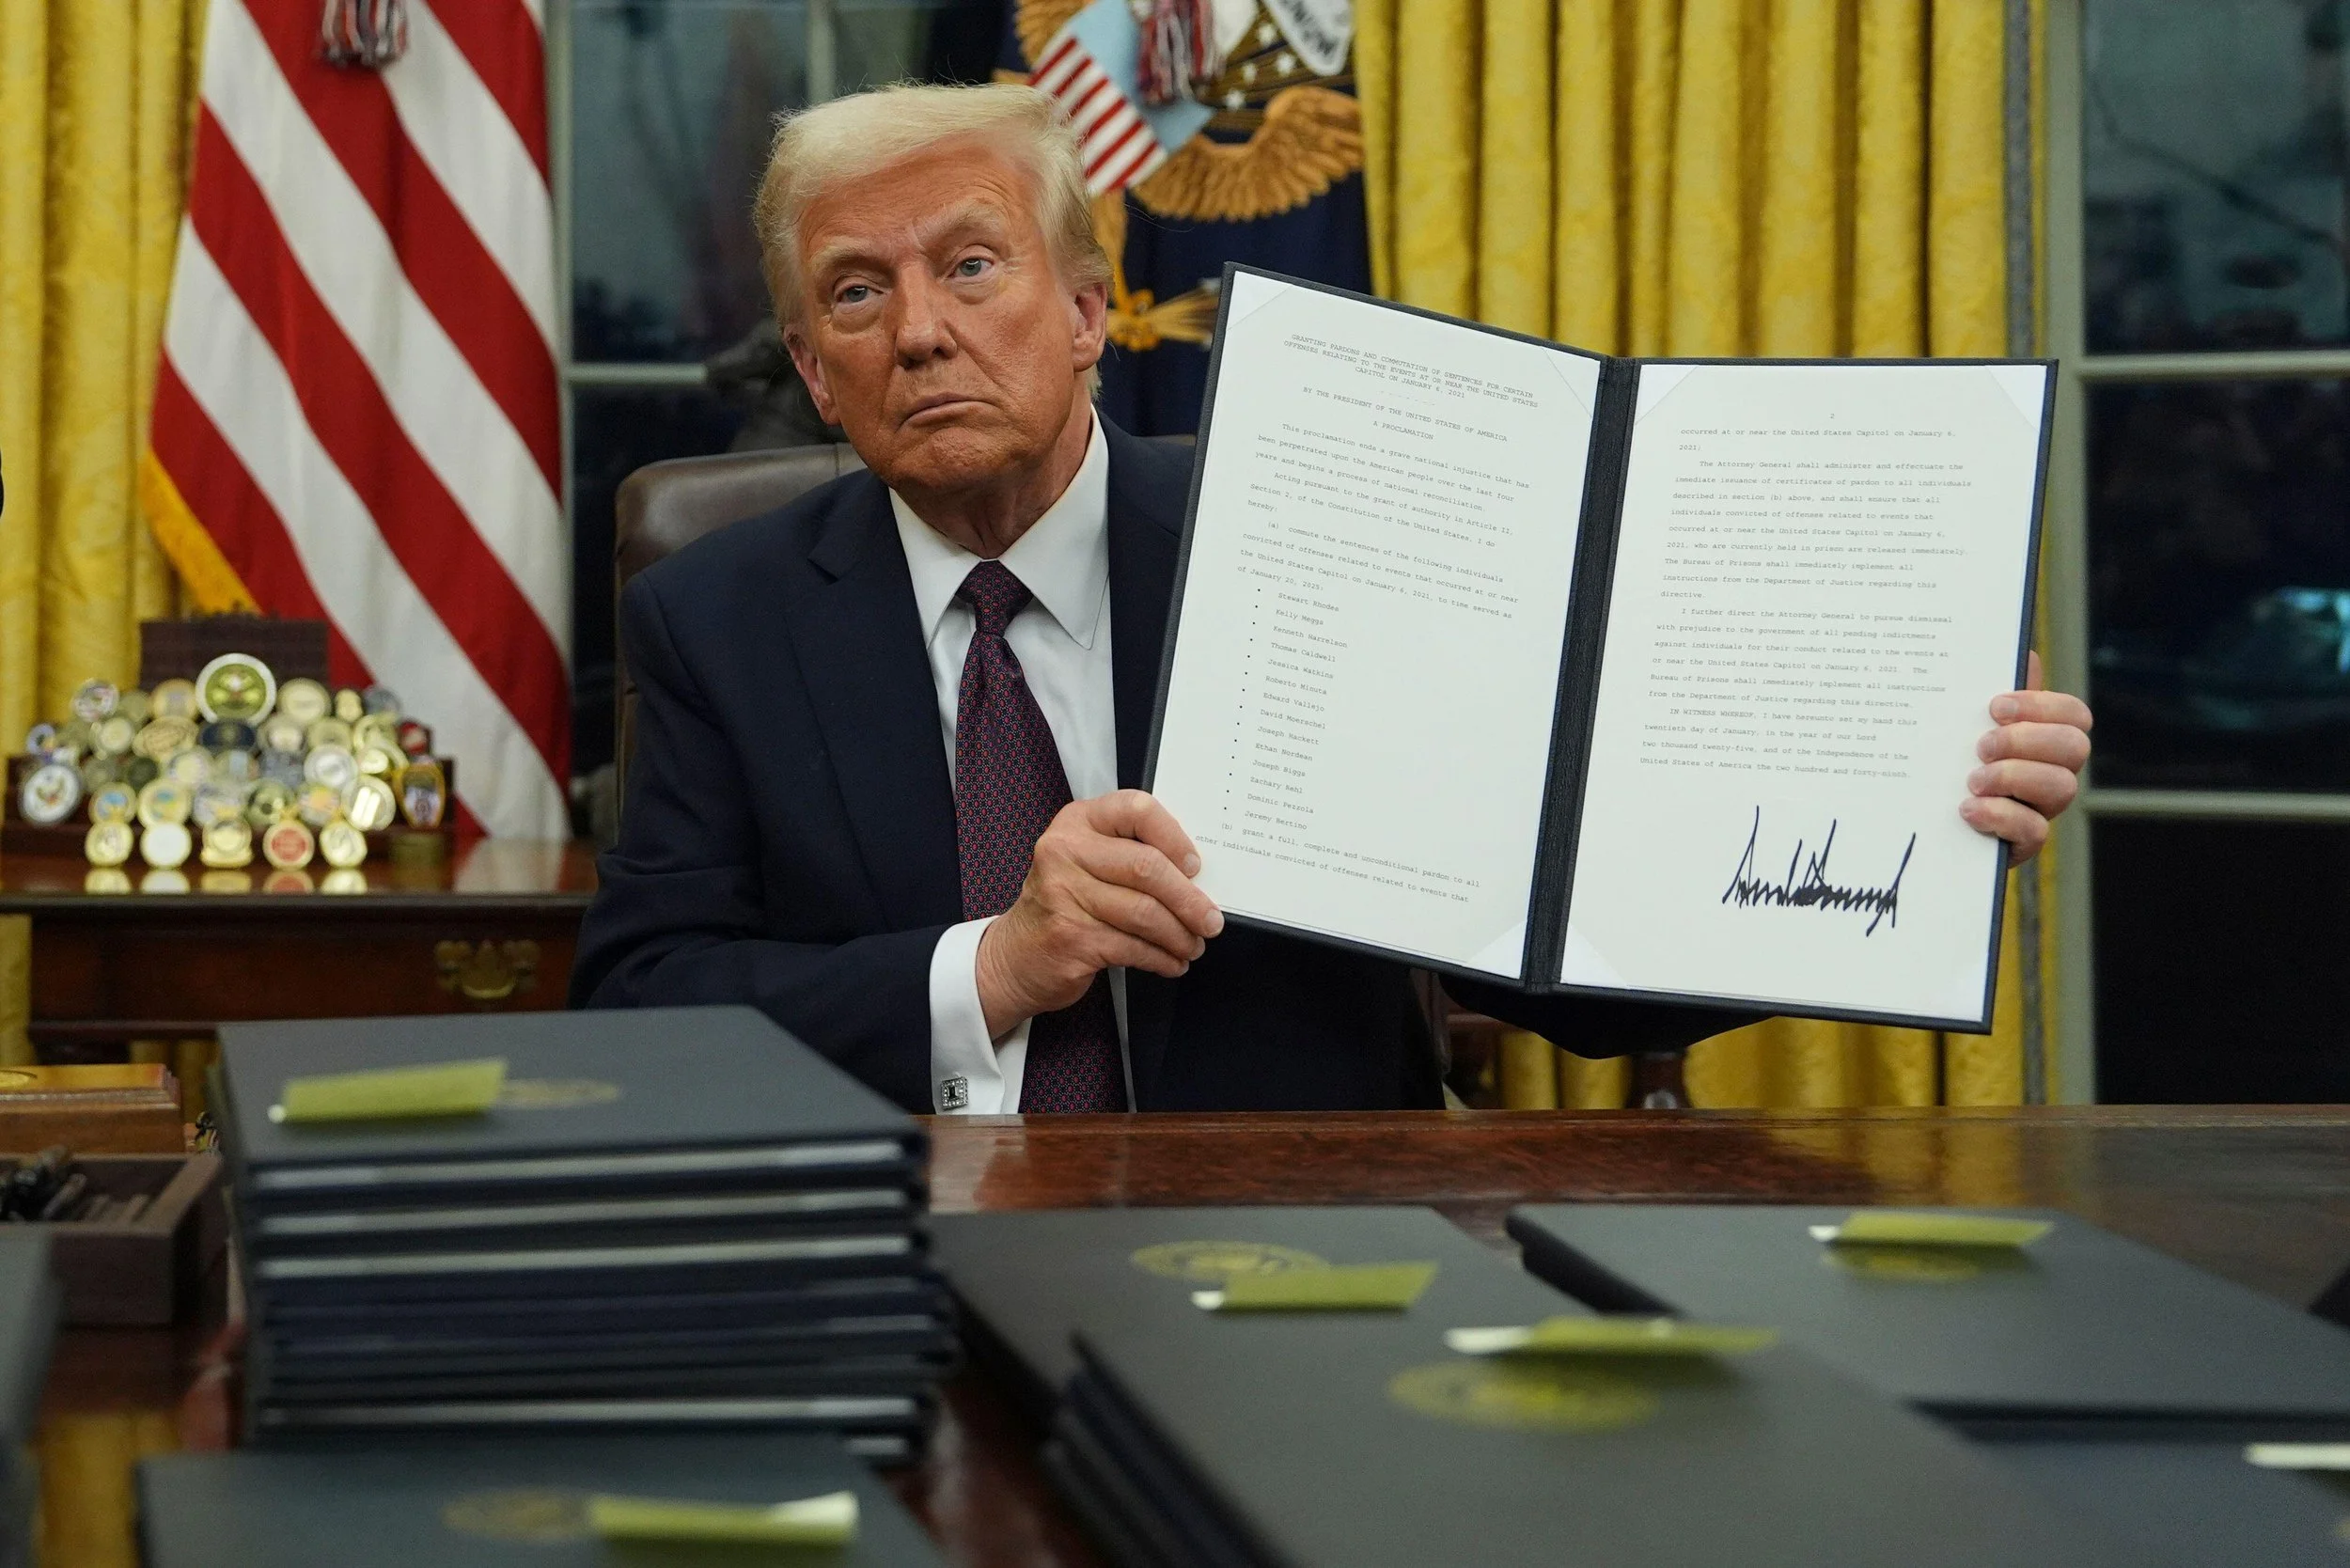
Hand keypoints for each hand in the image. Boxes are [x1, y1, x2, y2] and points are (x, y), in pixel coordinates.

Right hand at [975, 790, 1222, 1038]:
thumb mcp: (1086, 862)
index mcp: (1076, 822)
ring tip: (1192, 945)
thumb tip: (1195, 878)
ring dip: (1179, 935)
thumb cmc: (1063, 905)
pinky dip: (1162, 958)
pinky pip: (1134, 947)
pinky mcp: (1071, 937)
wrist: (1014, 955)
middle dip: (1189, 899)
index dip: (1174, 837)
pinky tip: (1171, 962)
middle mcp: (1065, 851)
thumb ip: (1128, 855)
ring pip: (1145, 913)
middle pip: (1146, 867)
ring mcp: (1064, 895)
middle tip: (1210, 920)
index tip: (1195, 866)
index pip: (1136, 809)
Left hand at [1960, 651, 2091, 865]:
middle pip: (2075, 747)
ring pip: (2063, 787)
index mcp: (2040, 736)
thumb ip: (1986, 689)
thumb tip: (2023, 653)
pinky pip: (2035, 832)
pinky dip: (2002, 816)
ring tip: (1972, 780)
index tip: (1996, 707)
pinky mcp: (2020, 843)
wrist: (1913, 821)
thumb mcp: (1956, 722)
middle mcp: (2050, 770)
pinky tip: (1969, 809)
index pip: (2073, 714)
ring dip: (2015, 777)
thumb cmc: (1940, 760)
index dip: (2043, 706)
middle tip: (1981, 746)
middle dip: (2027, 740)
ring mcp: (2039, 808)